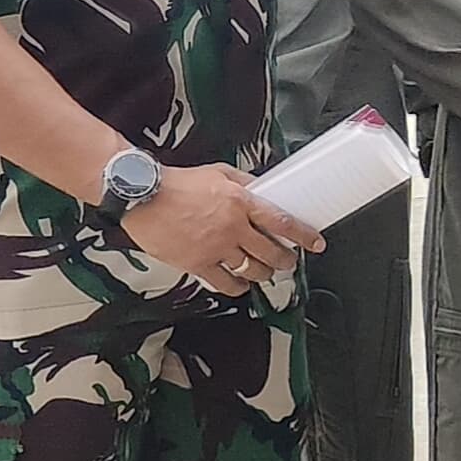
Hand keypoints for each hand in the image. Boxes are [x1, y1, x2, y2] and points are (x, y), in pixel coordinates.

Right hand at [121, 161, 321, 295]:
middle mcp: (233, 228)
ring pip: (252, 270)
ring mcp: (216, 249)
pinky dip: (237, 287)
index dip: (304, 236)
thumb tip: (263, 188)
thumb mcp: (219, 172)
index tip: (316, 243)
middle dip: (285, 260)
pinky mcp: (198, 264)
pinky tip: (241, 286)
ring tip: (266, 272)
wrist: (143, 196)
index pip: (283, 223)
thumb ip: (244, 182)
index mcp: (241, 202)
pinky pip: (225, 283)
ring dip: (264, 273)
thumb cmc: (178, 182)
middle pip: (271, 252)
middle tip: (289, 262)